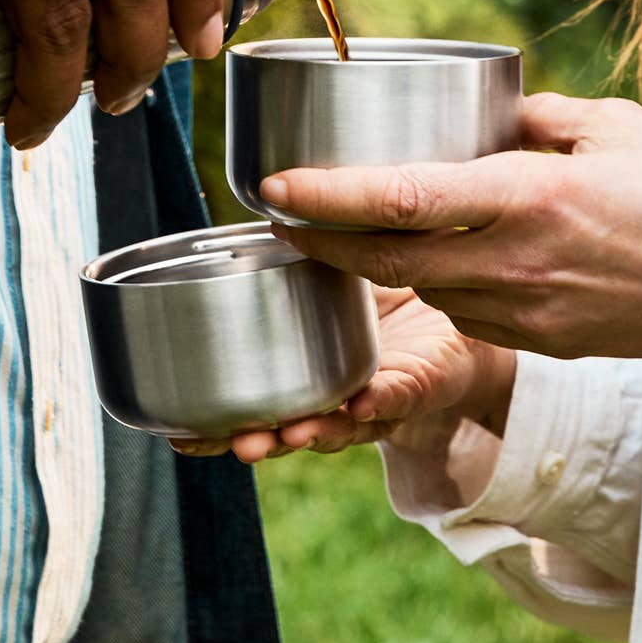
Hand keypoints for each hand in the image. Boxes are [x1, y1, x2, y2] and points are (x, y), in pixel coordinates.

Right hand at [170, 287, 514, 462]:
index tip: (176, 434)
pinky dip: (379, 402)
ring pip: (342, 426)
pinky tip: (359, 404)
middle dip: (257, 440)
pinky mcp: (422, 382)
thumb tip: (260, 199)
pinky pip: (400, 396)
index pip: (255, 409)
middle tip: (225, 443)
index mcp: (307, 377)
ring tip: (289, 433)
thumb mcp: (337, 276)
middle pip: (289, 430)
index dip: (216, 426)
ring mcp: (379, 396)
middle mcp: (337, 398)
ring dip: (313, 431)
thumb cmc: (394, 297)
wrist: (465, 309)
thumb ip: (302, 256)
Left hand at [258, 93, 641, 360]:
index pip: (401, 199)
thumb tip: (487, 114)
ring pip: (426, 290)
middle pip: (389, 258)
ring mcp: (531, 314)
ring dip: (377, 266)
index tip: (272, 184)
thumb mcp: (615, 125)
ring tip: (342, 231)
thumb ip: (537, 118)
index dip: (326, 196)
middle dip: (322, 239)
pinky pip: (470, 315)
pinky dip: (441, 287)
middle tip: (280, 211)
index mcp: (530, 197)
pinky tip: (436, 261)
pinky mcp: (548, 344)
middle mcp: (518, 263)